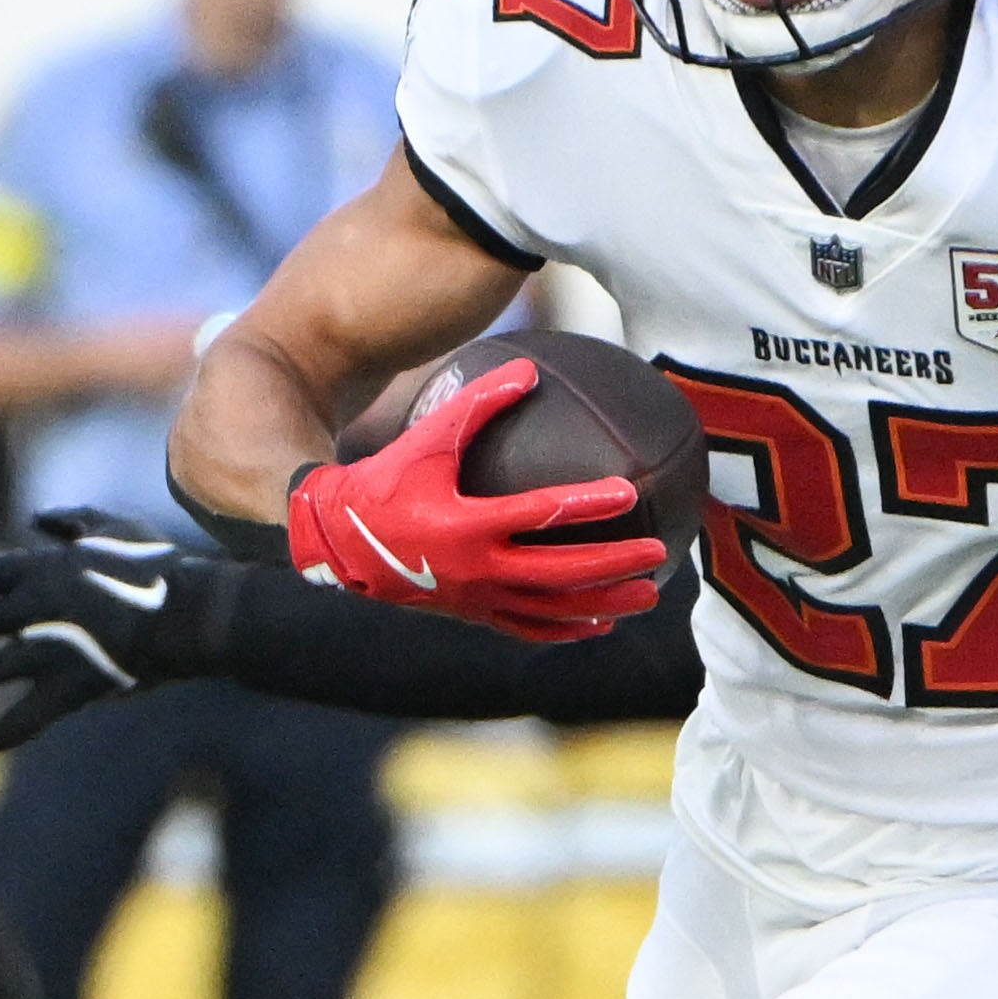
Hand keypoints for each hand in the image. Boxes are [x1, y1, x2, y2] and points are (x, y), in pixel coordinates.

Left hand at [0, 510, 241, 749]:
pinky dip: (9, 729)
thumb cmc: (159, 567)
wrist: (197, 612)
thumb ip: (75, 521)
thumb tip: (41, 520)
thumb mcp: (116, 529)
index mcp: (41, 567)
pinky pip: (36, 711)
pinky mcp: (80, 681)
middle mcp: (39, 603)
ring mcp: (57, 644)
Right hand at [283, 359, 667, 643]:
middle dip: (612, 565)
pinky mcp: (473, 615)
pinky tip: (601, 623)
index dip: (584, 504)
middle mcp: (476, 570)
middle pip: (559, 574)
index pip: (538, 515)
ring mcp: (477, 599)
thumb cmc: (388, 481)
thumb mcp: (428, 438)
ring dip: (604, 604)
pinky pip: (529, 629)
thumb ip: (477, 405)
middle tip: (656, 554)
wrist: (341, 539)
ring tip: (649, 596)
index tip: (627, 494)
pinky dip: (567, 629)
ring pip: (552, 610)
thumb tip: (527, 369)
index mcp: (466, 525)